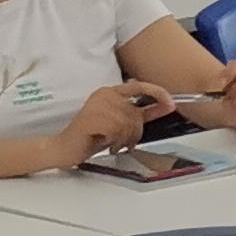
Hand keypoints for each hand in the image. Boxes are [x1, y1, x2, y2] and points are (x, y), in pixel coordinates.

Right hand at [54, 83, 170, 163]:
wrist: (64, 149)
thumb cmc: (93, 137)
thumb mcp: (122, 123)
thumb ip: (142, 114)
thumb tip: (168, 106)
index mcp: (111, 92)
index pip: (140, 86)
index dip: (158, 93)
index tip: (172, 105)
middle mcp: (104, 94)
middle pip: (136, 113)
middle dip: (135, 132)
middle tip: (125, 142)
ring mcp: (96, 105)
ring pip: (128, 123)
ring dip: (125, 139)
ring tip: (114, 143)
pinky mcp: (90, 118)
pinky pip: (117, 130)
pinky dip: (116, 141)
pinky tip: (107, 144)